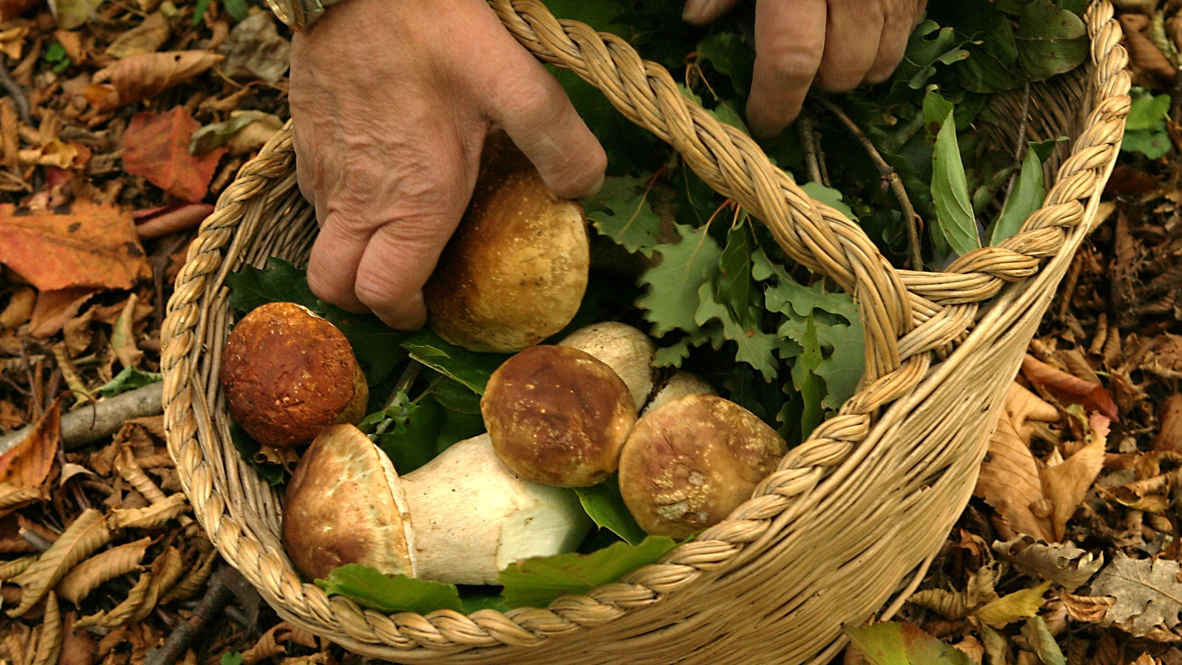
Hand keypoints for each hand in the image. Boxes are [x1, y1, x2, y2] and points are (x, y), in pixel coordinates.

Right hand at [290, 0, 605, 329]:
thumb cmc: (432, 30)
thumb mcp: (516, 81)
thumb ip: (558, 142)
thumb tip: (582, 191)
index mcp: (408, 201)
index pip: (383, 295)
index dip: (408, 315)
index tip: (431, 309)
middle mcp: (356, 198)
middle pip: (335, 289)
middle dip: (367, 303)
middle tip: (406, 287)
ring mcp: (322, 170)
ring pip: (323, 245)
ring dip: (353, 258)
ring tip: (396, 237)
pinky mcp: (302, 140)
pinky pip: (314, 201)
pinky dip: (340, 214)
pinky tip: (375, 183)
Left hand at [683, 0, 927, 136]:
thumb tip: (699, 17)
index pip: (790, 61)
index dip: (775, 102)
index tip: (762, 121)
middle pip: (841, 72)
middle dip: (815, 85)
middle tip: (793, 71)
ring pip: (882, 62)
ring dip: (853, 70)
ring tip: (829, 49)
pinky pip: (908, 33)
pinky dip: (883, 41)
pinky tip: (861, 21)